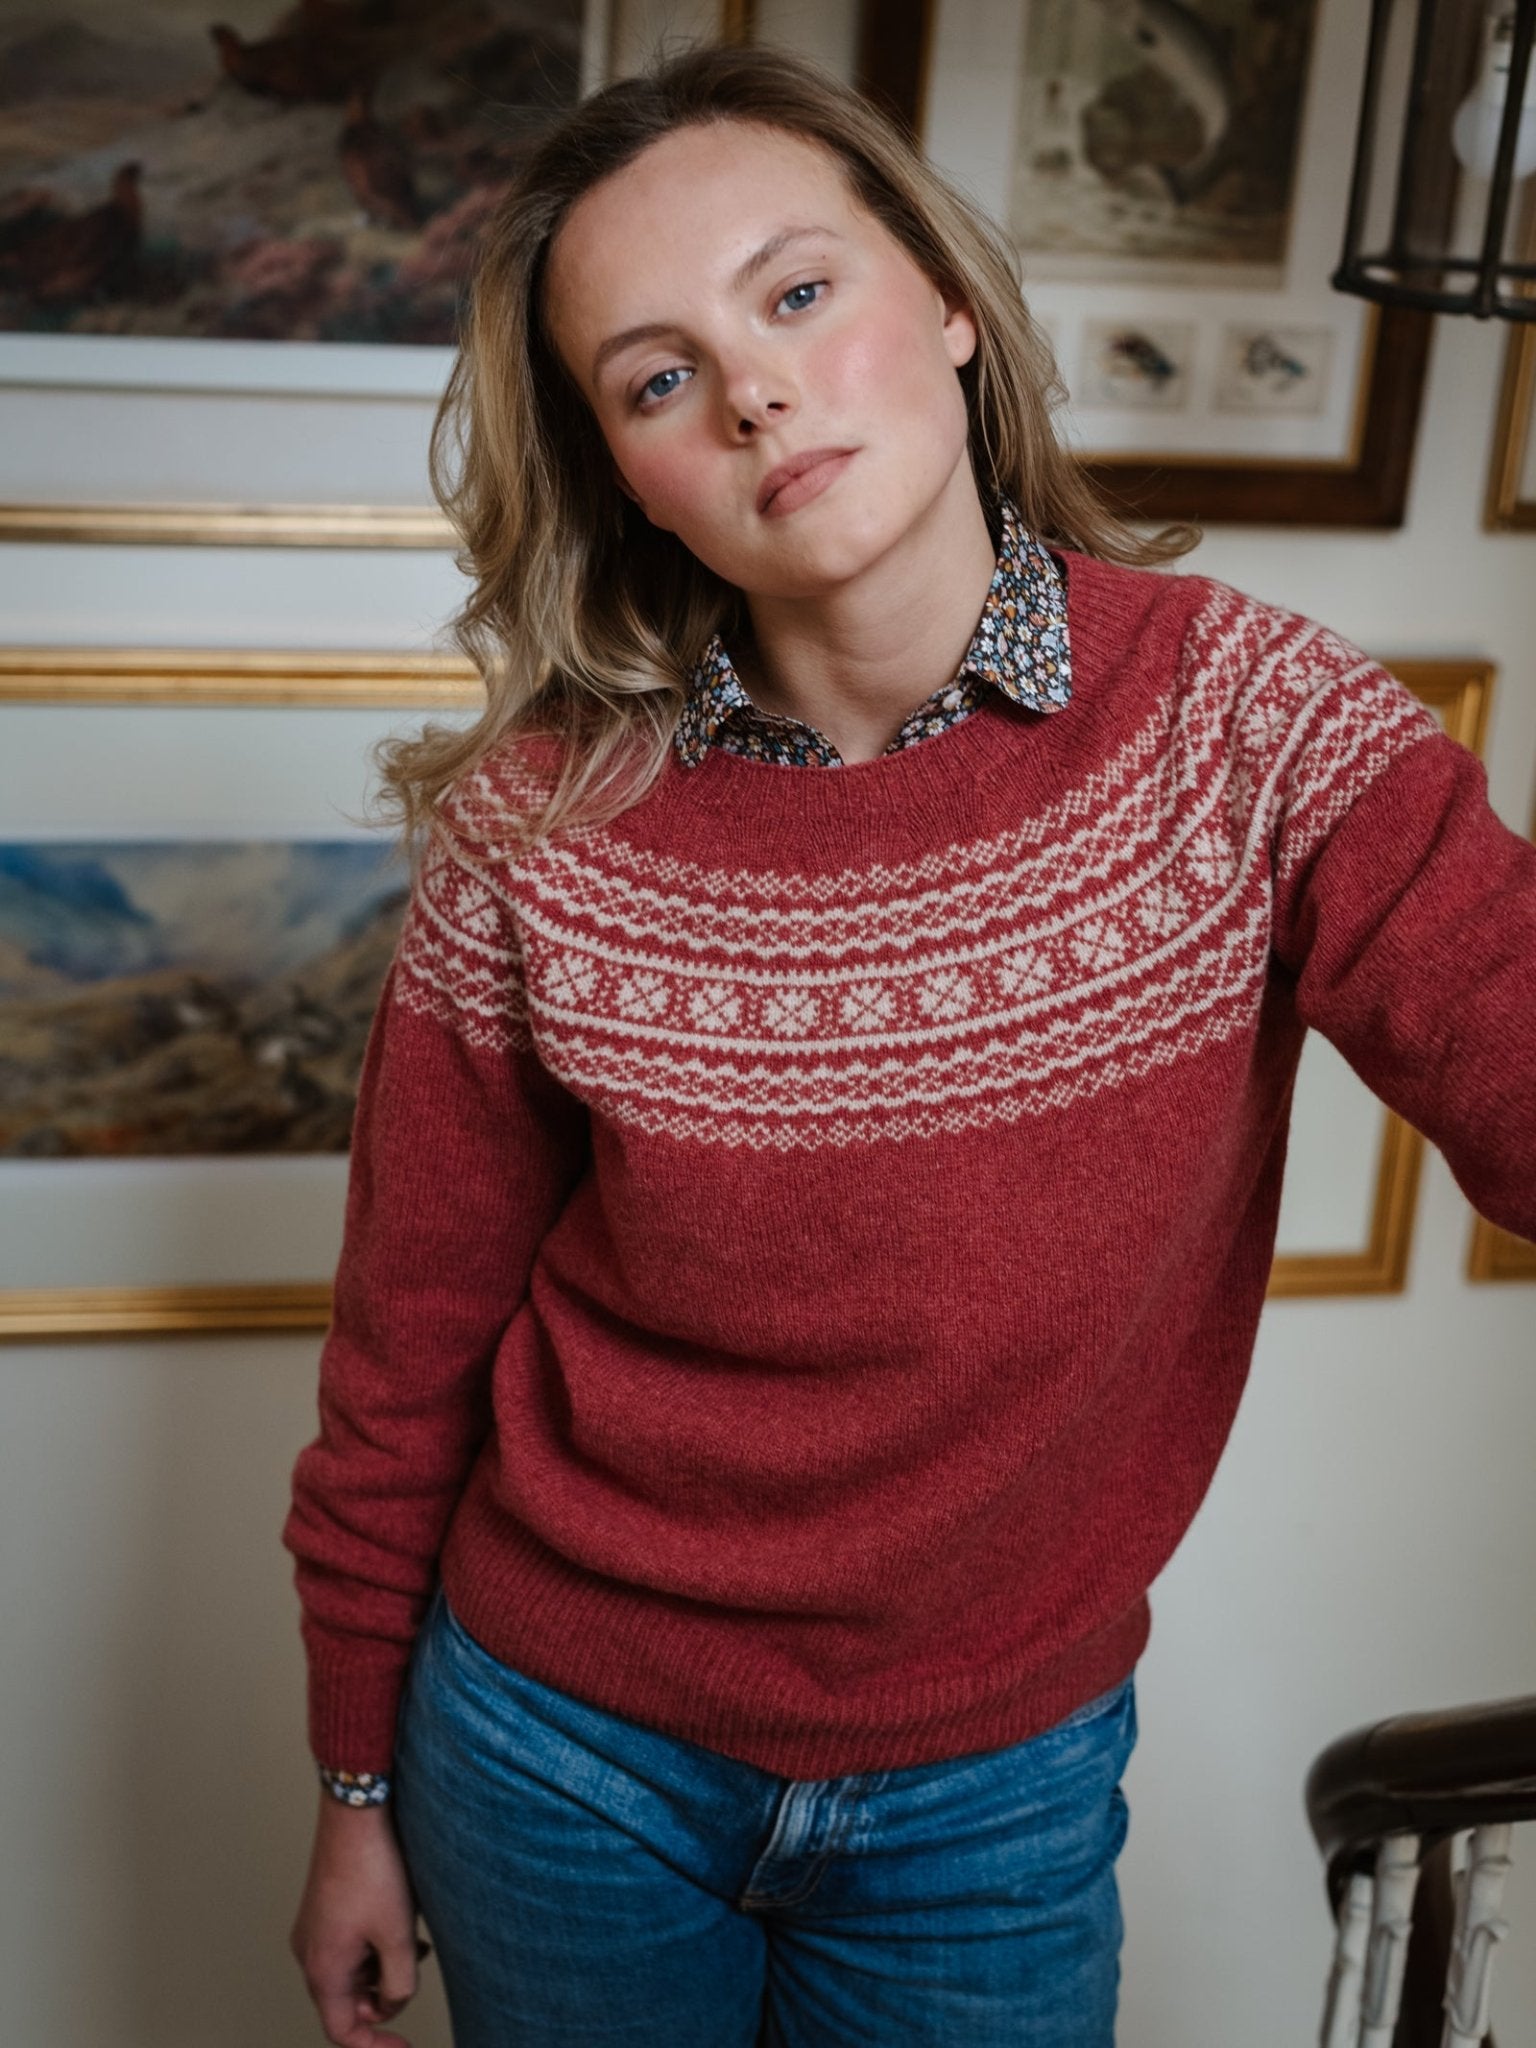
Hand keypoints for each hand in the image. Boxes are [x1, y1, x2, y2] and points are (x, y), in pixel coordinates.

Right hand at [290, 1793, 430, 2046]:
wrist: (357, 1812)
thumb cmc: (374, 1868)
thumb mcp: (397, 1935)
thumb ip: (399, 1985)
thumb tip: (394, 2004)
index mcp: (323, 1968)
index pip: (342, 2031)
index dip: (375, 2046)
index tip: (405, 2047)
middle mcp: (309, 1953)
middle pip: (347, 2001)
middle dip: (383, 1997)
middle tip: (414, 1972)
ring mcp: (313, 1929)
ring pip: (351, 1971)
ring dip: (382, 1967)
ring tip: (412, 1941)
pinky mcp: (323, 1909)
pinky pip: (349, 1945)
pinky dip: (375, 1945)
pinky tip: (400, 1924)